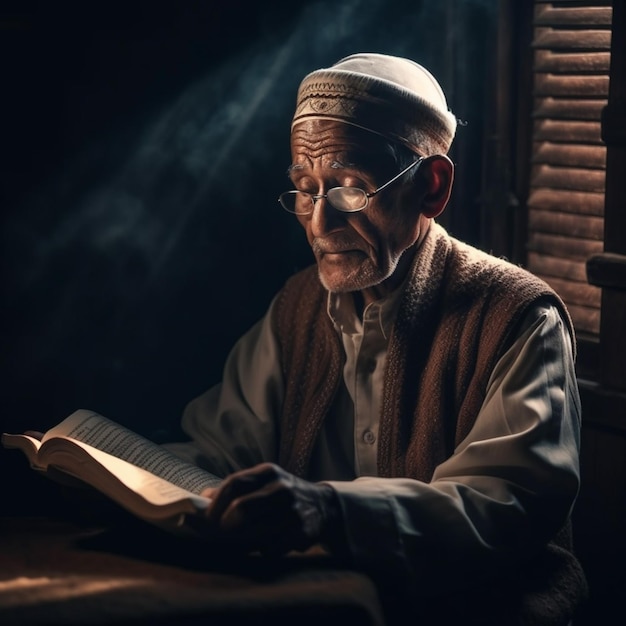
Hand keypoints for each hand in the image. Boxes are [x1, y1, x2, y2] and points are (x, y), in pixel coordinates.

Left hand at [201, 462, 340, 555]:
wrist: (322, 506)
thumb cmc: (281, 495)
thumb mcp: (261, 484)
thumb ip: (233, 489)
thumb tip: (202, 498)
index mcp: (267, 472)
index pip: (233, 484)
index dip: (215, 505)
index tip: (206, 521)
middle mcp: (281, 488)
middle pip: (241, 508)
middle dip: (225, 526)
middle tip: (221, 535)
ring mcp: (293, 510)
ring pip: (254, 532)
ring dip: (243, 541)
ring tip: (242, 541)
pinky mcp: (302, 531)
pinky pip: (270, 548)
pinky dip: (264, 550)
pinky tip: (268, 544)